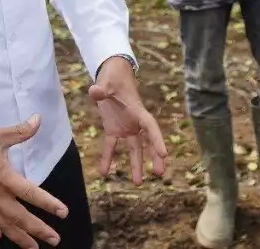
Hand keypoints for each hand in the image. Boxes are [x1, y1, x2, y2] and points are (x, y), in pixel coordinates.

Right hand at [0, 114, 66, 248]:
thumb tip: (38, 119)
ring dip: (20, 238)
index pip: (31, 193)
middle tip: (55, 240)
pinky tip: (0, 238)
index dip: (48, 204)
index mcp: (3, 177)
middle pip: (20, 217)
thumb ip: (19, 131)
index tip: (63, 213)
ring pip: (4, 226)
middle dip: (38, 230)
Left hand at [89, 57, 167, 184]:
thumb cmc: (114, 77)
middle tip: (158, 173)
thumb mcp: (107, 81)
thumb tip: (94, 91)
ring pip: (134, 148)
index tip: (165, 154)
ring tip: (138, 183)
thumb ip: (101, 89)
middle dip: (153, 157)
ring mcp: (125, 127)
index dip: (157, 140)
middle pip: (147, 142)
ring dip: (135, 164)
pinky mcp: (114, 129)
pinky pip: (112, 146)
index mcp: (137, 111)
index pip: (151, 127)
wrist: (112, 75)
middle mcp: (134, 122)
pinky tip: (104, 173)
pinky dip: (108, 159)